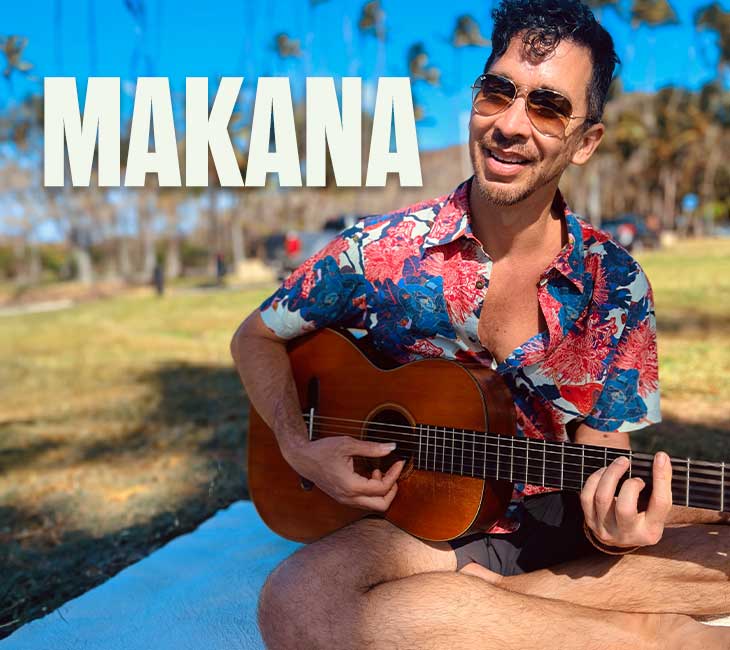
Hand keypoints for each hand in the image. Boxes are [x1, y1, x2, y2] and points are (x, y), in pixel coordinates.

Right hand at [283, 436, 404, 511]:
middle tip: (393, 472)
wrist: (302, 459)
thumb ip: (371, 448)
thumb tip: (391, 448)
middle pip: (380, 506)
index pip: (381, 488)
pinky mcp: (343, 498)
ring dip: (381, 491)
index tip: (399, 462)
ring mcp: (345, 500)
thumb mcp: (347, 444)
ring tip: (378, 470)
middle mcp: (348, 497)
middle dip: (392, 490)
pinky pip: (364, 501)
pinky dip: (372, 492)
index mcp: (350, 486)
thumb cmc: (322, 450)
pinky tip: (370, 475)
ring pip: (372, 505)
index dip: (394, 475)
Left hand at [580, 452, 672, 547]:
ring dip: (610, 475)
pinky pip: (587, 496)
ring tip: (620, 463)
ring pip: (602, 499)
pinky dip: (595, 479)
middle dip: (629, 483)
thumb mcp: (656, 509)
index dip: (661, 478)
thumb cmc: (643, 516)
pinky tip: (604, 472)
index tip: (660, 457)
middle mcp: (628, 534)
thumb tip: (661, 458)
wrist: (622, 537)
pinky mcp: (590, 522)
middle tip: (632, 467)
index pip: (659, 504)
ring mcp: (606, 529)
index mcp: (651, 531)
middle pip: (625, 508)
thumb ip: (660, 486)